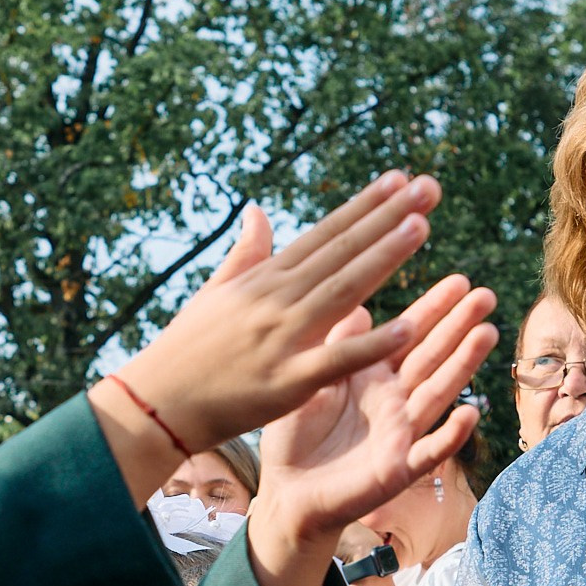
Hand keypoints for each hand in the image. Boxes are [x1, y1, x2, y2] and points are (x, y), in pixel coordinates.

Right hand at [90, 175, 443, 500]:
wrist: (155, 405)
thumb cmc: (186, 351)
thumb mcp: (214, 293)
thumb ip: (245, 252)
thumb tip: (258, 210)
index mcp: (262, 280)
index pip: (323, 235)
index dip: (364, 207)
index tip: (399, 180)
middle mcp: (275, 300)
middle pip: (341, 253)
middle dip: (387, 218)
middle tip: (429, 188)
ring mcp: (282, 338)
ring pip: (343, 291)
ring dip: (384, 258)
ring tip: (421, 227)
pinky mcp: (287, 382)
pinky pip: (337, 360)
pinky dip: (372, 344)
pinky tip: (410, 327)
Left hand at [237, 277, 493, 585]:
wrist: (286, 493)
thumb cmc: (296, 436)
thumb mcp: (311, 381)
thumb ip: (335, 345)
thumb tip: (355, 302)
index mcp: (373, 376)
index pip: (409, 335)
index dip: (434, 309)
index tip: (460, 280)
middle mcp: (395, 401)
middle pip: (432, 356)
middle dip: (459, 326)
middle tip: (485, 295)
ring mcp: (401, 433)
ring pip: (438, 394)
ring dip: (463, 366)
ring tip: (487, 334)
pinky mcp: (397, 468)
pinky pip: (429, 451)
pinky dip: (450, 435)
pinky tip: (470, 414)